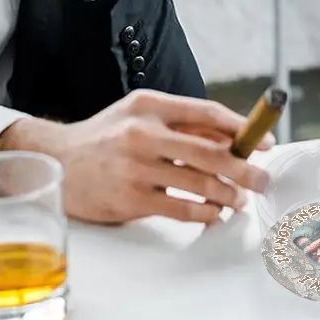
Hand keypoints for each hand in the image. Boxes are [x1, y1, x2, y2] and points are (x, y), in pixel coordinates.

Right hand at [0, 90, 273, 224]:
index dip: (241, 128)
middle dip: (244, 168)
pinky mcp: (130, 199)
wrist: (56, 161)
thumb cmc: (106, 136)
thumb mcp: (140, 113)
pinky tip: (215, 214)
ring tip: (240, 200)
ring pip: (198, 183)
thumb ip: (180, 121)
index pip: (207, 112)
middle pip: (209, 151)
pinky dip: (204, 213)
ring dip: (228, 195)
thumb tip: (230, 136)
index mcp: (151, 105)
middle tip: (263, 179)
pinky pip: (179, 208)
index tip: (263, 141)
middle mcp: (144, 133)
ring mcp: (136, 167)